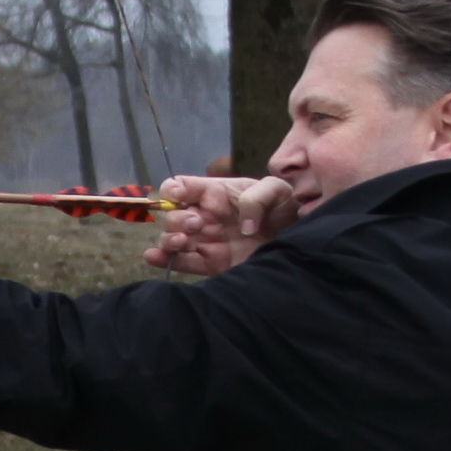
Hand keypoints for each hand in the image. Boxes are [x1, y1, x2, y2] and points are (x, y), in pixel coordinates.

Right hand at [142, 173, 297, 275]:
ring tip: (182, 240)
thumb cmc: (283, 207)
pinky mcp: (210, 264)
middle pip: (172, 215)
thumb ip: (256, 198)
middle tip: (196, 224)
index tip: (178, 195)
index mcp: (213, 194)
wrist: (296, 240)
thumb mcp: (275, 191)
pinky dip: (163, 260)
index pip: (181, 187)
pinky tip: (155, 257)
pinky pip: (180, 263)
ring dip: (168, 239)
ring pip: (171, 239)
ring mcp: (204, 241)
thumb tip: (243, 224)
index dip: (173, 189)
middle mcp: (203, 217)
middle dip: (176, 218)